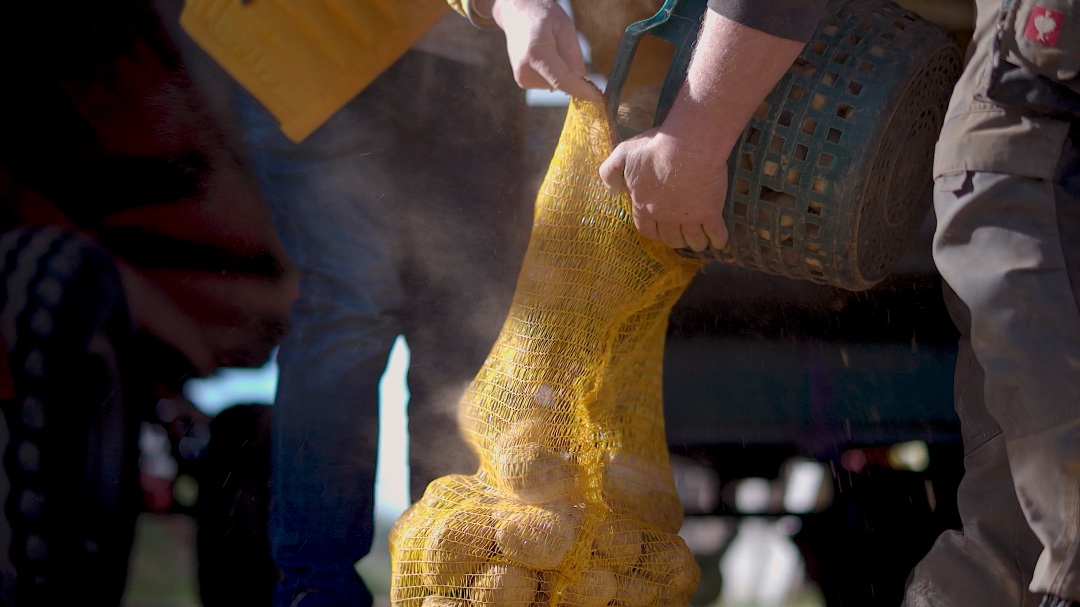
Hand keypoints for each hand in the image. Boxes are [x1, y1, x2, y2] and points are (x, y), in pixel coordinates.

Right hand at [489, 0, 601, 101]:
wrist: (518, 14)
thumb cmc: (543, 16)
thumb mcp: (565, 28)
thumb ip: (573, 56)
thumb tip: (582, 80)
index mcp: (536, 54)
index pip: (562, 80)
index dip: (581, 91)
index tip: (597, 99)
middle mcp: (525, 70)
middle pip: (561, 83)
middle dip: (571, 73)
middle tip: (563, 47)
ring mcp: (522, 78)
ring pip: (556, 84)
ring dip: (560, 71)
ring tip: (549, 47)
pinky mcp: (522, 81)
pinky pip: (548, 83)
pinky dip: (552, 73)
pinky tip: (544, 55)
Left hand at [599, 128, 728, 251]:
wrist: (686, 147)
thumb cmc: (654, 149)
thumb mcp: (622, 155)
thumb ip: (610, 173)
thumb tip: (611, 190)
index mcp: (644, 206)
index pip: (646, 229)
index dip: (653, 232)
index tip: (658, 231)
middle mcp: (666, 218)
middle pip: (670, 238)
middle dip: (674, 240)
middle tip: (680, 237)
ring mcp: (689, 218)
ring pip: (692, 240)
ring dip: (695, 243)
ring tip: (699, 242)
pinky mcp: (710, 213)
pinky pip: (716, 234)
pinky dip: (718, 240)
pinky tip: (719, 242)